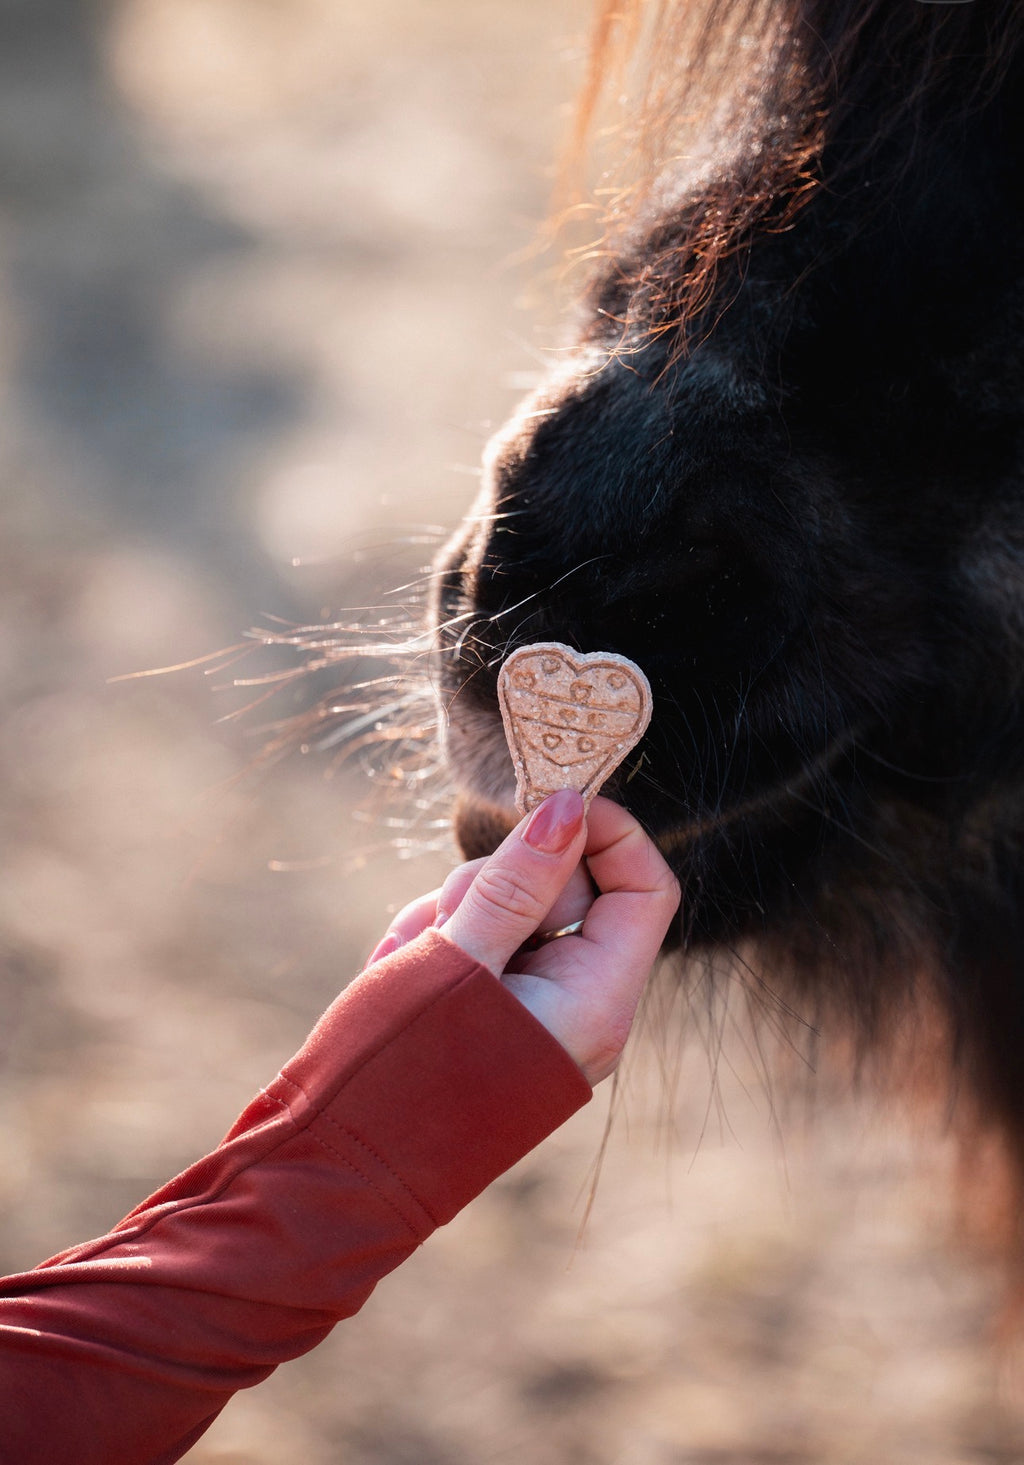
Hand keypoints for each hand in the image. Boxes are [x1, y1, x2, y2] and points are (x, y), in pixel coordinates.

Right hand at [365, 790, 679, 1084]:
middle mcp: (581, 1013)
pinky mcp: (495, 1022)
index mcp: (596, 1004)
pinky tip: (397, 977)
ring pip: (515, 913)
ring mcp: (538, 1019)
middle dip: (498, 883)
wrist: (328, 1181)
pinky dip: (438, 945)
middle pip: (571, 893)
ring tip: (405, 963)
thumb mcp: (452, 962)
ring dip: (454, 916)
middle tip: (441, 917)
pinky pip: (481, 948)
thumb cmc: (391, 1078)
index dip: (607, 833)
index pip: (645, 889)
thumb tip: (571, 806)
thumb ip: (516, 882)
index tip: (544, 800)